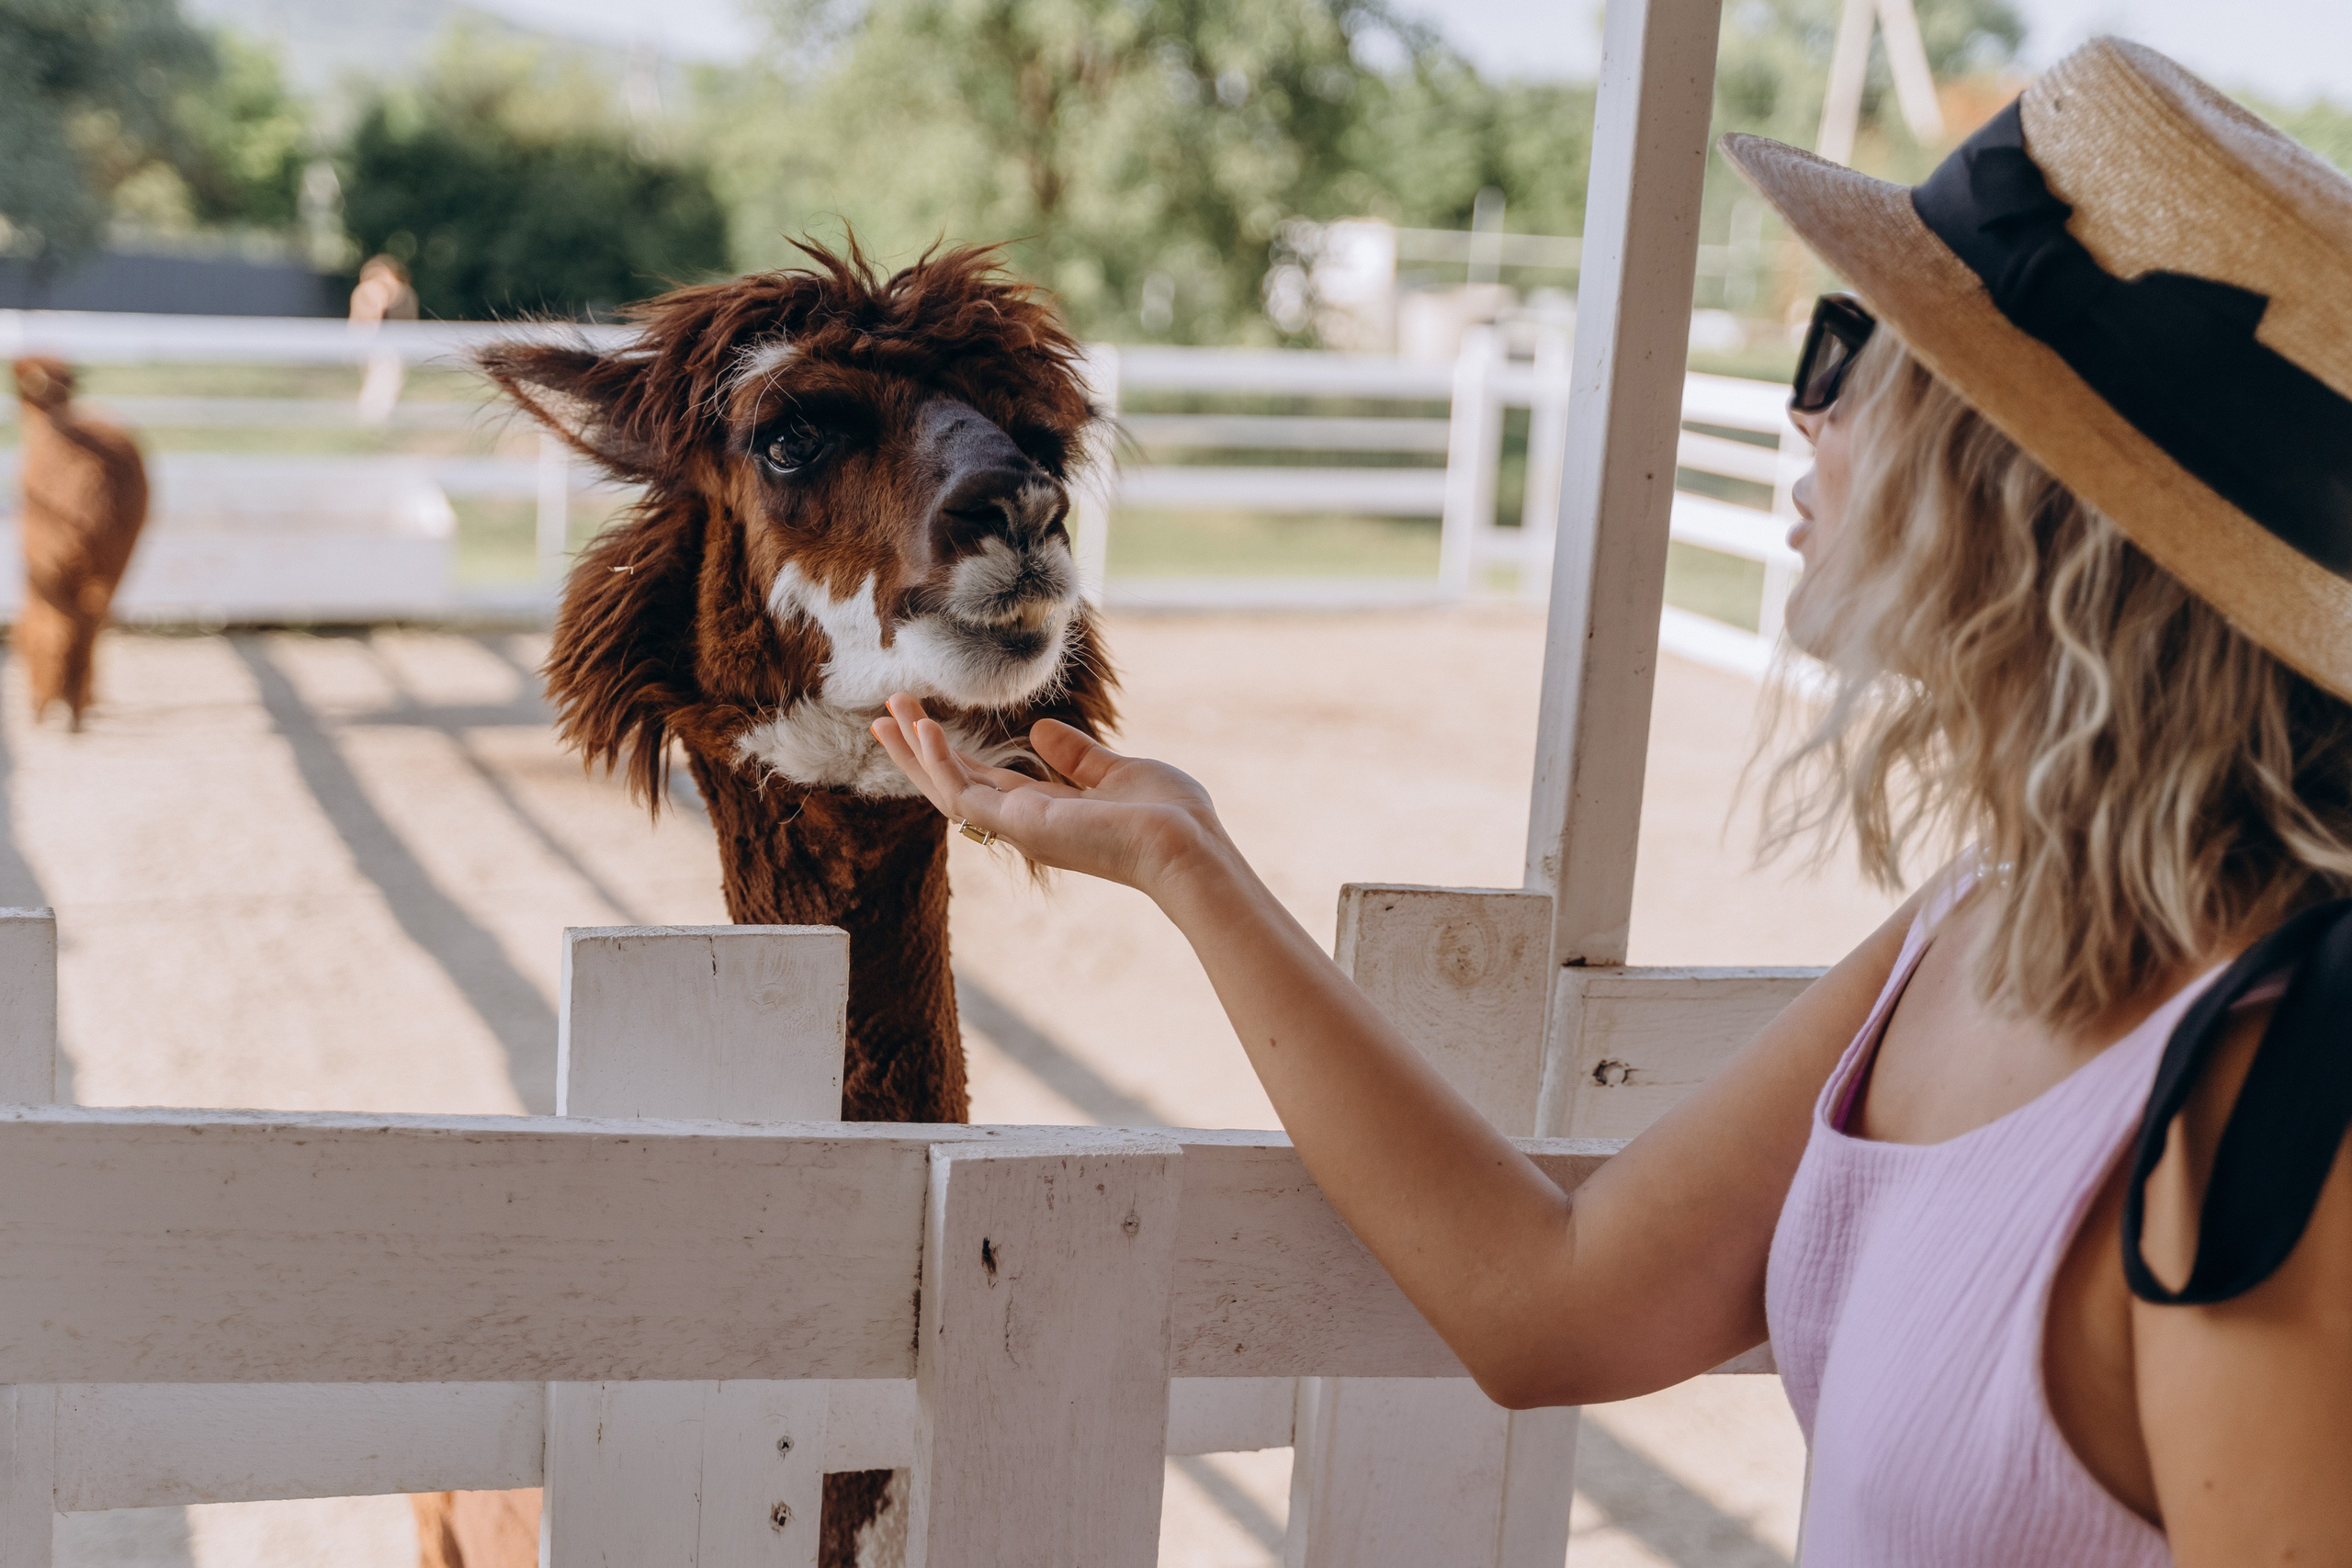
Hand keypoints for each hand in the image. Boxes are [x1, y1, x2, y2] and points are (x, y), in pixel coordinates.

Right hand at [870, 694, 1228, 897]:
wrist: (1187, 845)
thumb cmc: (1168, 817)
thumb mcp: (1118, 773)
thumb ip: (1078, 757)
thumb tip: (1042, 730)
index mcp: (1045, 811)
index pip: (983, 780)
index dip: (950, 753)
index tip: (921, 721)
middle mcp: (1024, 823)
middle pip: (953, 784)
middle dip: (916, 752)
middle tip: (883, 714)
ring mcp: (1019, 827)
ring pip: (947, 791)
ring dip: (915, 753)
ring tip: (888, 712)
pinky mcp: (1020, 826)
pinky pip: (964, 794)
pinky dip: (940, 763)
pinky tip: (925, 729)